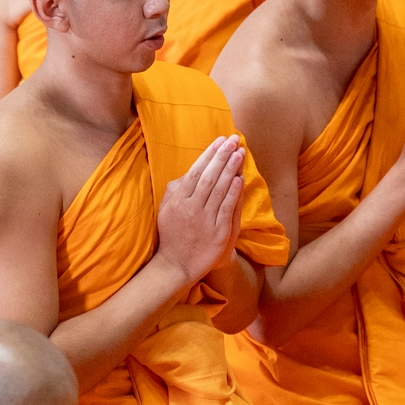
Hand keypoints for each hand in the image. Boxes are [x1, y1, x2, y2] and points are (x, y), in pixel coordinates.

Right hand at [154, 135, 246, 287]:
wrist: (176, 264)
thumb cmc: (171, 234)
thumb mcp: (165, 209)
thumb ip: (174, 190)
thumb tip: (186, 173)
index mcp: (178, 199)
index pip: (196, 171)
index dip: (209, 155)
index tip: (220, 141)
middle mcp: (191, 207)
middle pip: (209, 177)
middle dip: (223, 156)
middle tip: (234, 140)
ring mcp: (205, 219)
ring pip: (219, 189)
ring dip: (231, 169)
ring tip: (240, 153)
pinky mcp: (217, 232)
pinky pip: (226, 208)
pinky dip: (234, 193)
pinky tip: (240, 178)